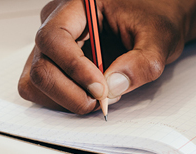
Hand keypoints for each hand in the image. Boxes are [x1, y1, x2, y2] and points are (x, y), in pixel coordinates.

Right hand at [18, 0, 195, 113]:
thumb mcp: (160, 36)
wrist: (154, 20)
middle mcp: (53, 23)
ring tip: (98, 97)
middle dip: (69, 92)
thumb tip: (114, 87)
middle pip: (40, 66)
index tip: (100, 88)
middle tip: (101, 101)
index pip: (54, 37)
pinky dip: (62, 101)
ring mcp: (47, 47)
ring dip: (65, 99)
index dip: (73, 67)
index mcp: (77, 4)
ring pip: (35, 83)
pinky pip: (40, 91)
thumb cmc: (154, 17)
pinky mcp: (48, 65)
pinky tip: (87, 95)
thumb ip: (142, 62)